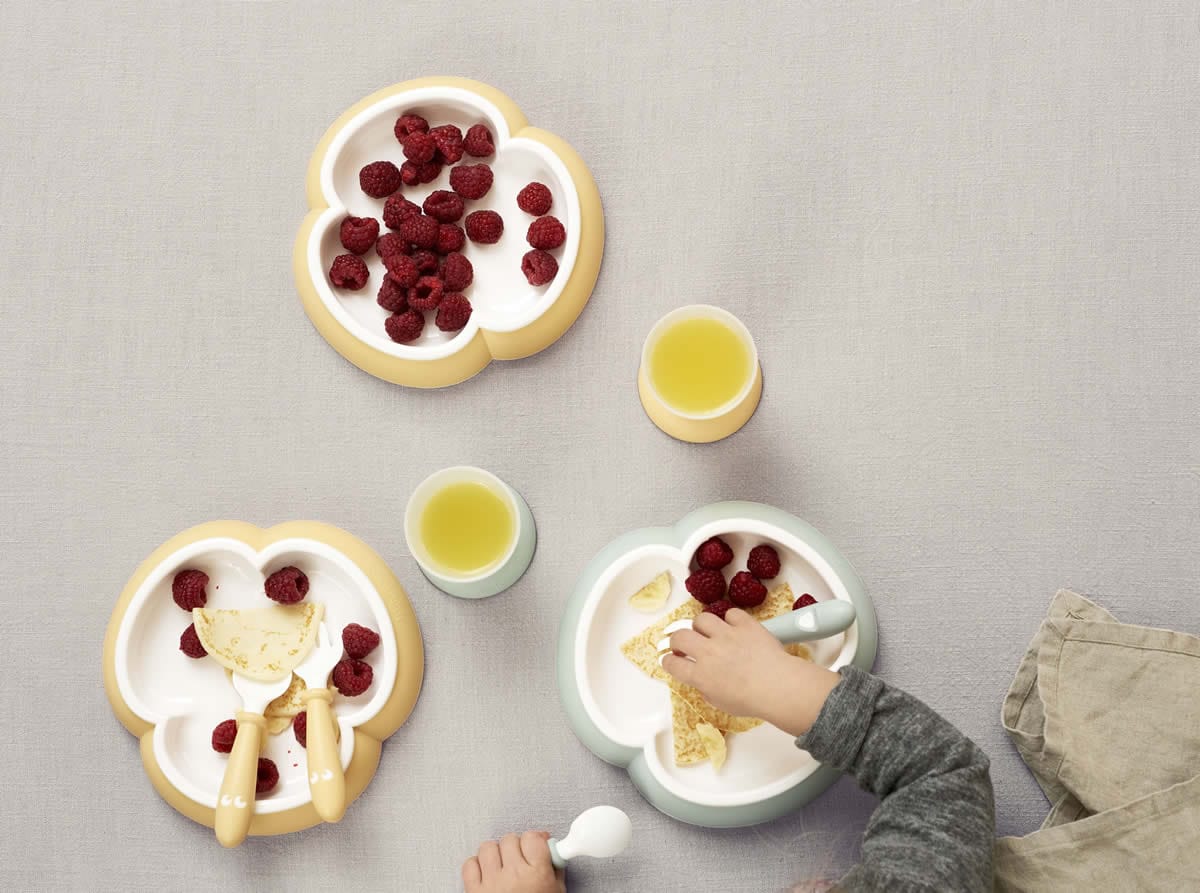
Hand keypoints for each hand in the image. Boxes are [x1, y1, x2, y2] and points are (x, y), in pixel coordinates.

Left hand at [462, 831, 565, 892]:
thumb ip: (555, 869)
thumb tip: (552, 850)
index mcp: (537, 874)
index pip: (533, 838)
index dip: (535, 840)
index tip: (536, 846)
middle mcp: (513, 875)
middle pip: (510, 839)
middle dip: (516, 846)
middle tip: (521, 858)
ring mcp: (491, 882)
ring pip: (488, 847)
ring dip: (496, 853)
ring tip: (502, 865)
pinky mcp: (474, 891)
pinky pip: (470, 865)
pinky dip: (477, 866)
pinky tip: (487, 874)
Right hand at [661, 608, 840, 736]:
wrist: (778, 686)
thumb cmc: (751, 701)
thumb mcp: (721, 704)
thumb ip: (707, 690)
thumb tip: (704, 682)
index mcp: (700, 675)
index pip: (672, 664)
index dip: (668, 661)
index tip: (670, 660)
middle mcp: (708, 651)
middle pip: (680, 636)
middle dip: (677, 640)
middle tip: (683, 644)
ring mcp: (726, 635)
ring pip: (702, 619)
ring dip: (702, 626)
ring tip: (709, 633)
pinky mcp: (744, 624)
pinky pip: (731, 614)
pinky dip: (731, 620)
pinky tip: (735, 628)